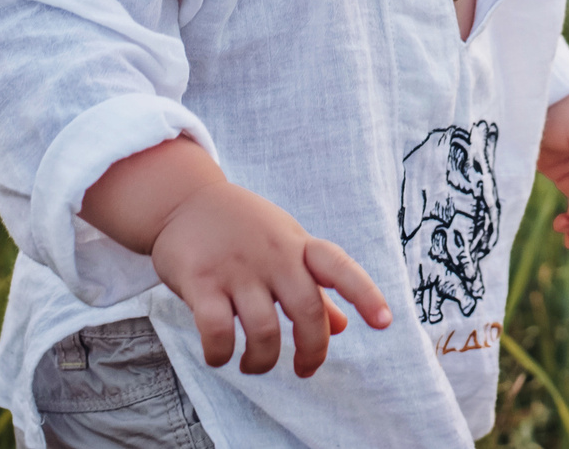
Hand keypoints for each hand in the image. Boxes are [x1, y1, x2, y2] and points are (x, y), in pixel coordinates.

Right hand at [147, 181, 394, 376]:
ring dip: (262, 362)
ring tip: (253, 364)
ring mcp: (236, 268)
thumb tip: (343, 326)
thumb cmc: (244, 229)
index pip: (340, 268)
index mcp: (298, 246)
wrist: (184, 200)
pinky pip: (217, 331)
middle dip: (312, 350)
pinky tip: (219, 355)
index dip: (365, 295)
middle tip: (304, 369)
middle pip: (307, 312)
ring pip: (264, 331)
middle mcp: (273, 255)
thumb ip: (313, 287)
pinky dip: (220, 354)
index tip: (384, 323)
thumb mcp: (286, 246)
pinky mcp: (200, 281)